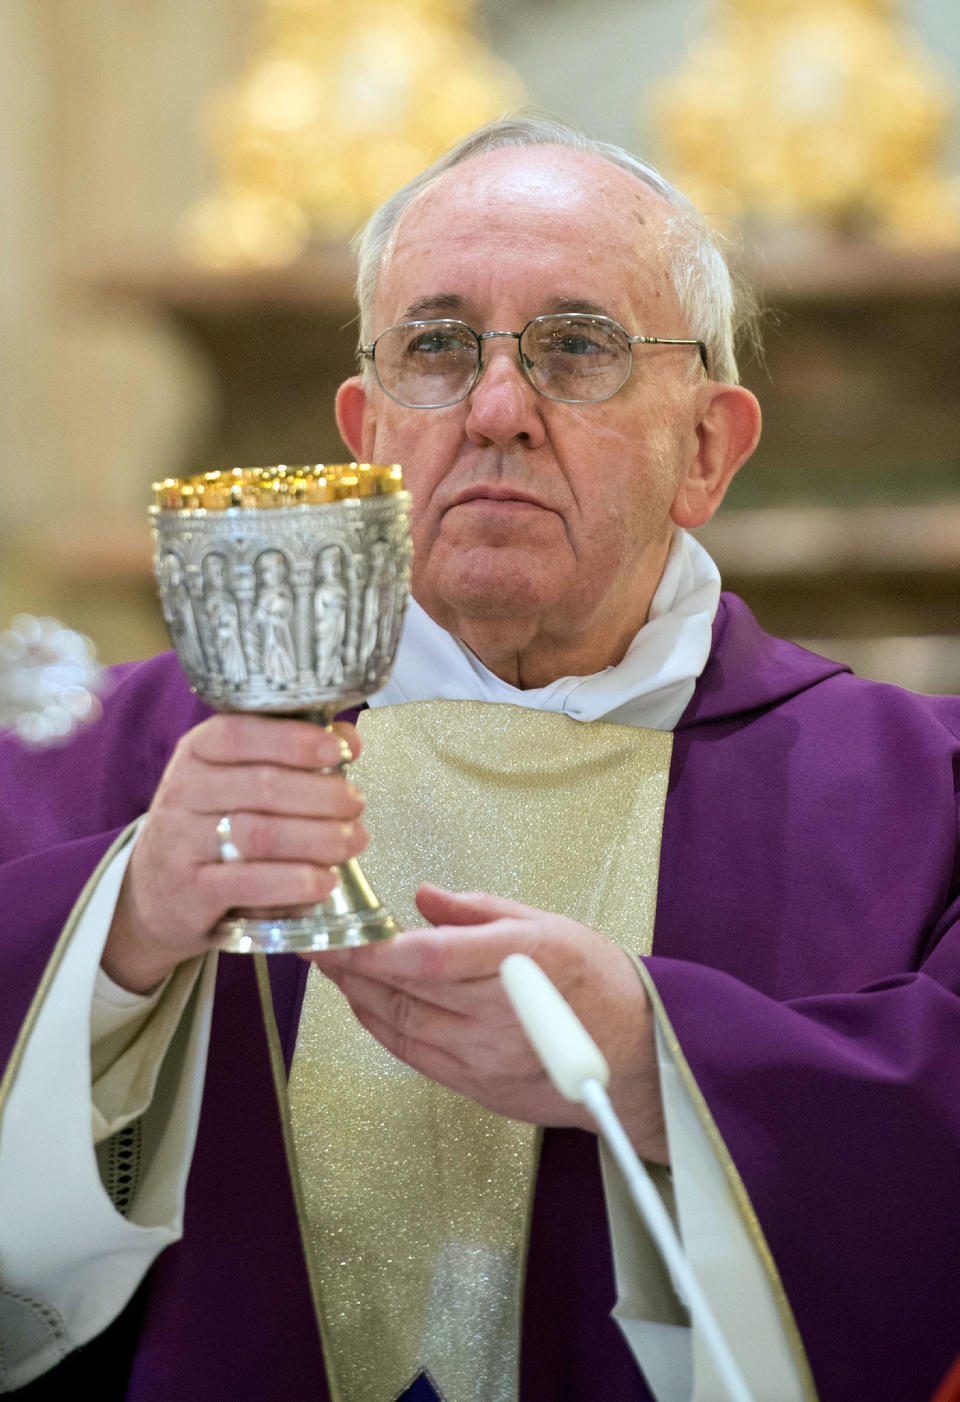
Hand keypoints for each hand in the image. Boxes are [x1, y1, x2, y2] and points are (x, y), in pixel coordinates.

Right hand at [103, 715, 366, 993]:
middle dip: (322, 794)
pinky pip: (249, 883)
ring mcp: (182, 843)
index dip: (293, 739)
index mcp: (196, 754)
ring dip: (319, 838)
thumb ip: (289, 754)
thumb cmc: (210, 825)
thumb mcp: (235, 780)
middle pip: (262, 786)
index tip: (338, 748)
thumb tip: (347, 737)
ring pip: (259, 834)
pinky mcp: (190, 892)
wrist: (155, 893)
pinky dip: (295, 882)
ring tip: (353, 841)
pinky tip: (325, 880)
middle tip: (356, 803)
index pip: (238, 733)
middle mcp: (183, 793)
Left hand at [311, 885, 667, 1161]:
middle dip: (352, 968)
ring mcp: (487, 1056)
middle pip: (405, 992)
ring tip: (335, 969)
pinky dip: (382, 1028)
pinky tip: (366, 1005)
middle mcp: (501, 1013)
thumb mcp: (547, 923)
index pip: (430, 959)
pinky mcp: (479, 1085)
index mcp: (521, 960)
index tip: (340, 933)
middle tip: (320, 942)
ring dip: (359, 997)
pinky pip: (415, 1055)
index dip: (375, 950)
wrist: (636, 1055)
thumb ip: (479, 911)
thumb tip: (424, 898)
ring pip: (402, 1025)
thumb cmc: (597, 982)